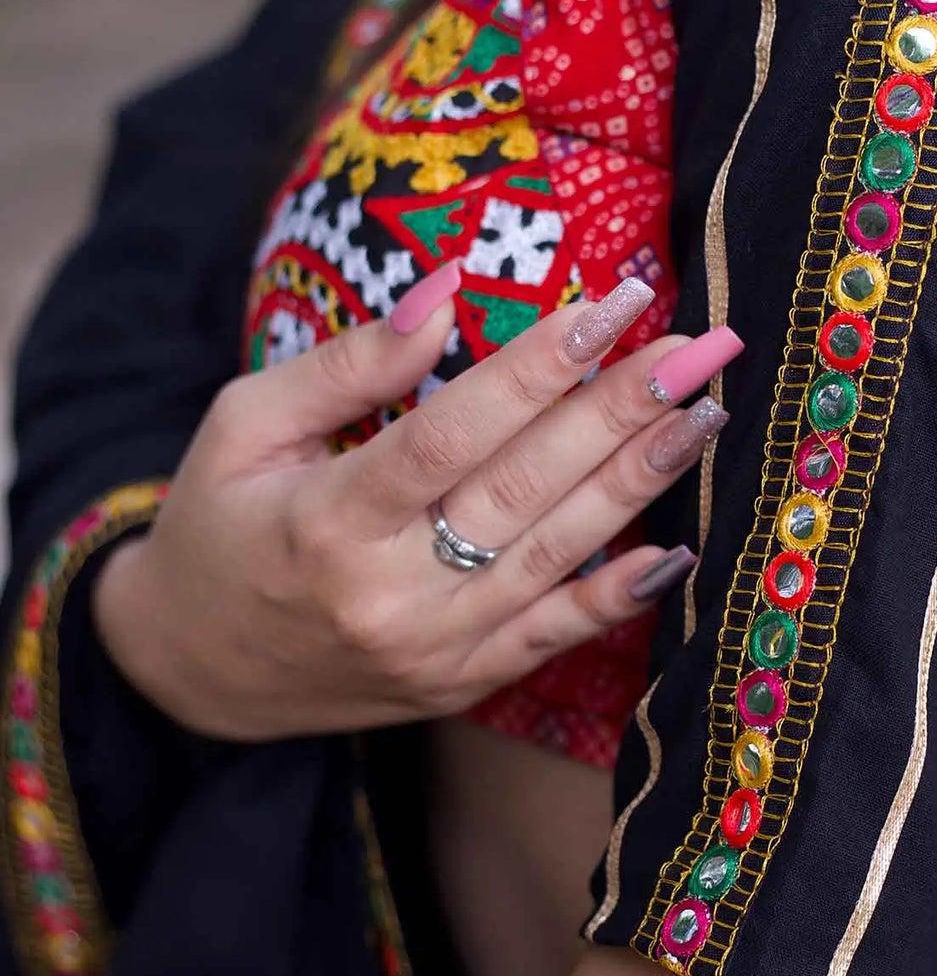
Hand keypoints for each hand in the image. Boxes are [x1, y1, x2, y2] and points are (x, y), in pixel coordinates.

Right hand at [93, 267, 739, 740]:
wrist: (193, 669)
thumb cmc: (221, 523)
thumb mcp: (245, 425)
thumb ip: (347, 365)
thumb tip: (446, 291)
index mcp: (327, 521)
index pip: (452, 434)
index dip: (535, 368)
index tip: (608, 304)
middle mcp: (389, 595)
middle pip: (524, 491)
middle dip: (618, 412)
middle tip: (694, 349)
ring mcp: (433, 651)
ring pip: (555, 557)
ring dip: (639, 483)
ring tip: (704, 415)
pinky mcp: (461, 683)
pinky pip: (553, 638)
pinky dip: (618, 597)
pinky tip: (677, 547)